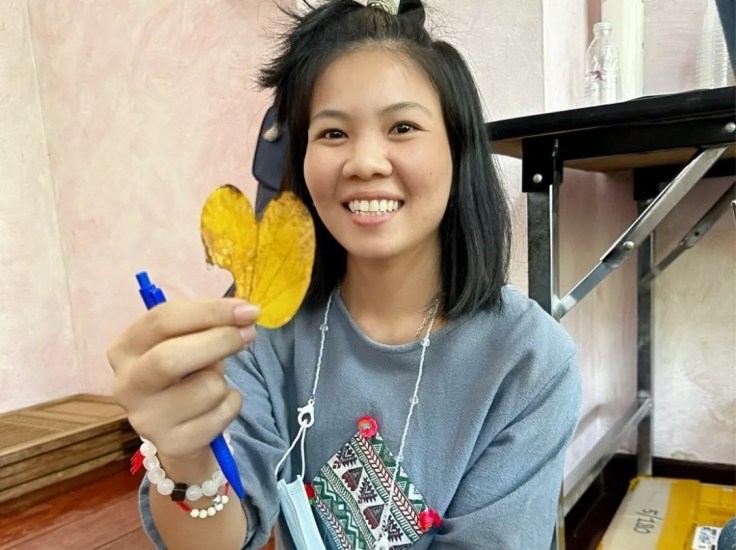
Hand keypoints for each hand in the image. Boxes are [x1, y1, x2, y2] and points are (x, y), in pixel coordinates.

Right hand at [107, 299, 258, 461]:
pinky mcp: (172, 444)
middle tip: (250, 333)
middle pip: (170, 358)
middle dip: (220, 341)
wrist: (181, 428)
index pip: (163, 320)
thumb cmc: (186, 372)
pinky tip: (217, 406)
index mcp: (125, 348)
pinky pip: (220, 415)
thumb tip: (245, 314)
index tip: (247, 309)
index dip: (209, 311)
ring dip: (224, 380)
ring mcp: (146, 420)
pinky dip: (231, 404)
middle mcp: (126, 385)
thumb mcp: (187, 342)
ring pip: (205, 388)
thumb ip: (207, 325)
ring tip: (214, 383)